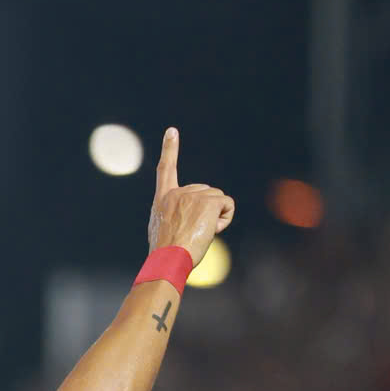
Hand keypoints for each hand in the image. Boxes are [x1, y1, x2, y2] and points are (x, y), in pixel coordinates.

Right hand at [145, 128, 235, 257]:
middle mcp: (177, 192)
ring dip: (216, 216)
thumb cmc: (165, 253)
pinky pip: (227, 204)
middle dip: (207, 210)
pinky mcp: (208, 202)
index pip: (166, 169)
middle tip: (193, 232)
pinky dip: (226, 218)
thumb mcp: (161, 230)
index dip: (169, 149)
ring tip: (200, 233)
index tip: (172, 131)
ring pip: (218, 199)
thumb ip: (172, 216)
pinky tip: (213, 230)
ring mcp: (193, 195)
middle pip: (205, 192)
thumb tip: (188, 219)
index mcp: (163, 198)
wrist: (168, 259)